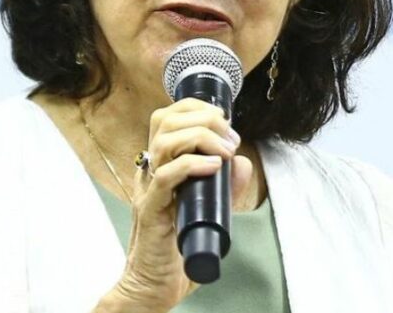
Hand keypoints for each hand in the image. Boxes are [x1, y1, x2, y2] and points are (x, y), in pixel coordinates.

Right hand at [96, 98, 253, 312]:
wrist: (154, 286)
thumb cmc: (177, 249)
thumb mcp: (210, 210)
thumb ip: (226, 186)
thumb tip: (243, 163)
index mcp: (160, 165)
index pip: (168, 117)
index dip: (196, 107)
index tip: (224, 118)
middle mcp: (150, 171)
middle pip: (164, 120)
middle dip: (203, 118)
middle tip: (230, 136)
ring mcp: (148, 190)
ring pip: (164, 142)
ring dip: (201, 137)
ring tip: (225, 151)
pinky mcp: (150, 211)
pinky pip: (165, 177)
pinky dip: (190, 165)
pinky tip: (213, 167)